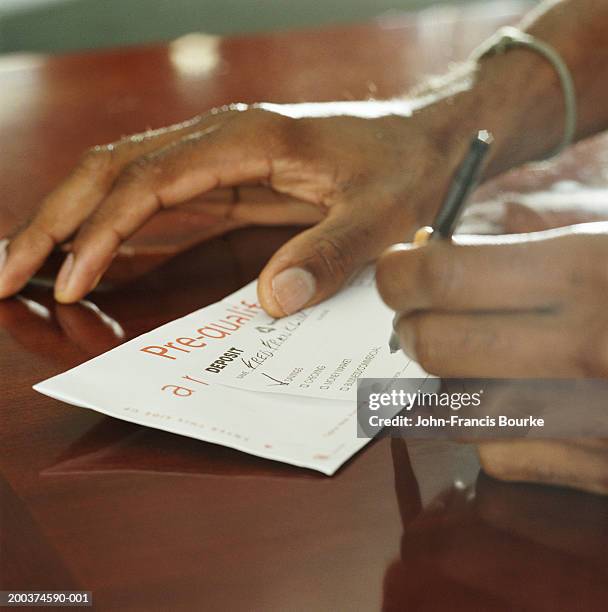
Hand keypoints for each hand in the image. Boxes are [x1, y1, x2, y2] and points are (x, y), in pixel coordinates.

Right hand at [0, 101, 457, 315]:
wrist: (424, 140)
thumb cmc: (402, 170)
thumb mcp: (380, 216)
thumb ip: (329, 253)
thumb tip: (273, 301)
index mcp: (247, 140)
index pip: (147, 182)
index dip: (102, 233)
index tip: (70, 284)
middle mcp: (220, 140)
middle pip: (112, 169)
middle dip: (55, 219)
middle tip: (6, 272)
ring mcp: (219, 159)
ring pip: (122, 179)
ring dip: (72, 220)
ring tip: (29, 264)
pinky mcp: (227, 180)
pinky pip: (155, 199)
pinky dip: (115, 227)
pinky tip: (94, 254)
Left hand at [376, 222, 607, 493]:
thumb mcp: (603, 243)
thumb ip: (521, 250)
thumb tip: (428, 254)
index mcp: (589, 269)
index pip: (441, 276)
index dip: (400, 272)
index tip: (398, 269)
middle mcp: (586, 348)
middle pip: (434, 345)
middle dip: (412, 327)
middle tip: (420, 314)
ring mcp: (592, 417)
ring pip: (456, 406)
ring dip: (447, 378)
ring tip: (472, 352)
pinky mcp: (600, 469)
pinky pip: (499, 454)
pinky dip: (489, 429)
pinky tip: (516, 401)